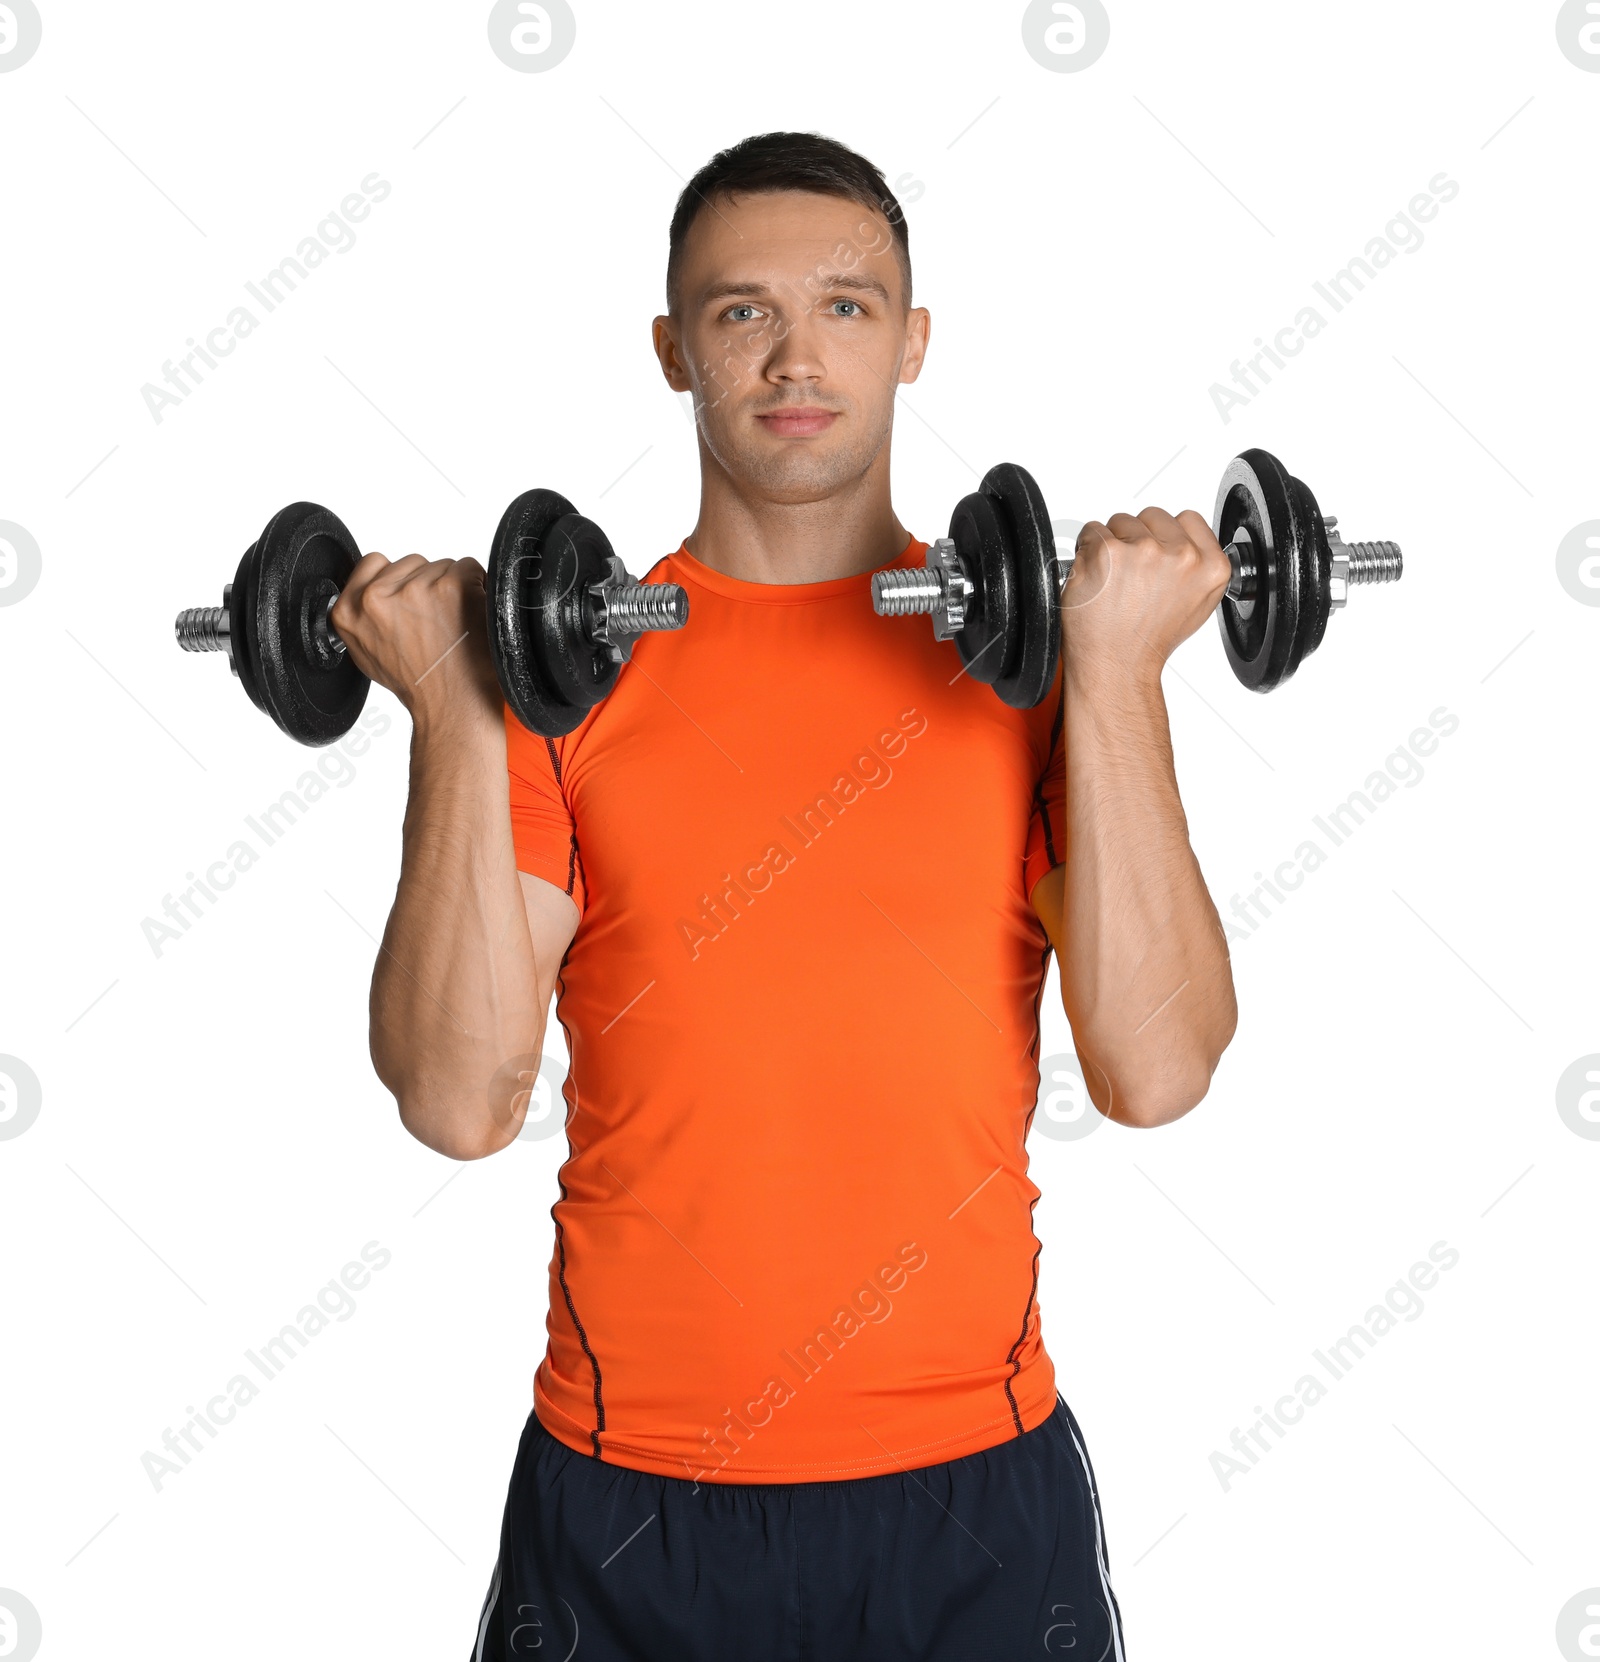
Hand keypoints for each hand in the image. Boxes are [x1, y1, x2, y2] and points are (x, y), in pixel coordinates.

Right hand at [329, 553, 502, 728]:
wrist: (452, 705)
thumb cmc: (419, 685)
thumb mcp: (368, 654)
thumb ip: (362, 617)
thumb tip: (369, 595)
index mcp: (350, 611)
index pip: (374, 562)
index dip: (398, 577)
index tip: (410, 596)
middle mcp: (378, 597)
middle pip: (412, 563)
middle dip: (427, 585)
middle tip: (435, 622)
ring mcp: (416, 589)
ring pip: (442, 565)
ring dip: (452, 588)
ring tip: (452, 624)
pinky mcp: (451, 586)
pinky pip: (469, 567)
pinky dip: (476, 587)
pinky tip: (470, 616)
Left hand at [1063, 508, 1232, 686]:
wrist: (1117, 664)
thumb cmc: (1148, 640)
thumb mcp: (1197, 604)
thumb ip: (1197, 565)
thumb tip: (1185, 540)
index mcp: (1210, 566)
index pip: (1187, 519)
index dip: (1165, 535)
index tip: (1156, 556)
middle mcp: (1181, 555)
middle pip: (1152, 516)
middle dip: (1137, 538)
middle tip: (1130, 576)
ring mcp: (1144, 551)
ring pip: (1120, 521)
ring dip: (1111, 544)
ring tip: (1113, 581)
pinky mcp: (1108, 551)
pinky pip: (1091, 531)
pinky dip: (1087, 550)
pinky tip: (1096, 579)